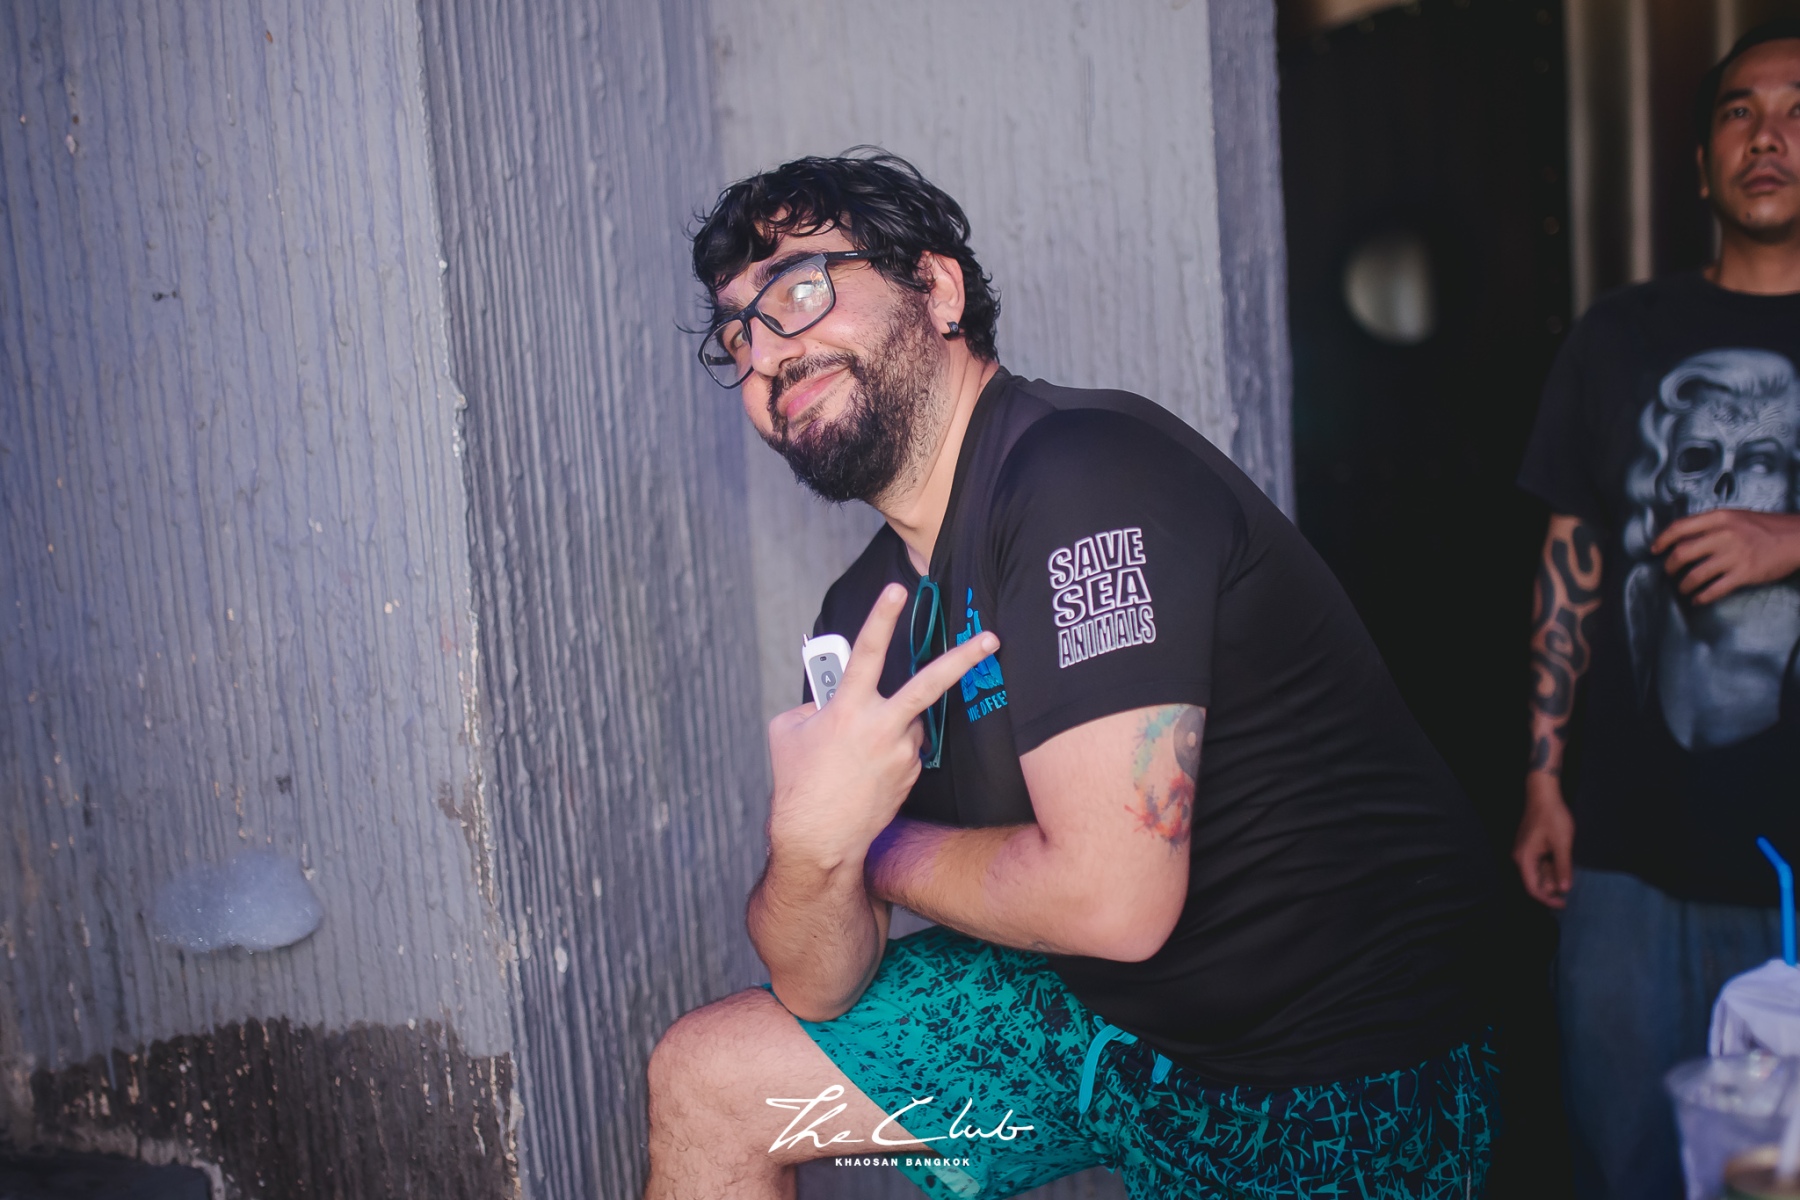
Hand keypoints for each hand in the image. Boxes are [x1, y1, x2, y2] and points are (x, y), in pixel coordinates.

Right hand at [766, 583, 999, 871]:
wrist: (819, 841)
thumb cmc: (797, 784)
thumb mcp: (787, 732)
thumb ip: (811, 702)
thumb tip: (827, 694)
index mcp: (846, 710)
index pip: (867, 652)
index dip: (881, 617)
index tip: (899, 589)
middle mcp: (881, 727)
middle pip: (929, 684)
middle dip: (964, 658)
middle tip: (992, 638)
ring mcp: (901, 752)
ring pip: (908, 719)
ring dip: (891, 722)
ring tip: (858, 753)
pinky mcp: (911, 773)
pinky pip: (906, 747)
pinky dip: (890, 749)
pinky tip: (867, 771)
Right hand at [1513, 775, 1573, 908]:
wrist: (1544, 794)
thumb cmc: (1553, 818)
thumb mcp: (1562, 844)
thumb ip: (1562, 868)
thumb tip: (1564, 890)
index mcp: (1525, 859)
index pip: (1533, 888)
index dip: (1548, 900)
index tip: (1565, 904)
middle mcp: (1521, 857)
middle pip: (1535, 881)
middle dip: (1553, 884)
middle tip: (1570, 875)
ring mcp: (1524, 851)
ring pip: (1539, 872)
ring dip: (1553, 874)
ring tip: (1567, 862)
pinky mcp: (1530, 846)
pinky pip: (1539, 863)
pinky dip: (1551, 865)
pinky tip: (1562, 859)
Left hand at [1651, 510, 1799, 603]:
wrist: (1797, 538)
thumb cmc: (1766, 527)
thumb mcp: (1736, 517)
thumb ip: (1711, 525)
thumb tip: (1683, 538)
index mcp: (1719, 518)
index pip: (1679, 527)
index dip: (1662, 539)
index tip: (1655, 549)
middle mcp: (1724, 535)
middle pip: (1682, 553)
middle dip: (1669, 566)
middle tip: (1668, 572)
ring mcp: (1734, 555)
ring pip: (1695, 575)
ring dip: (1684, 585)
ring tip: (1683, 588)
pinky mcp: (1744, 574)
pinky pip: (1714, 589)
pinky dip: (1701, 597)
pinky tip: (1698, 599)